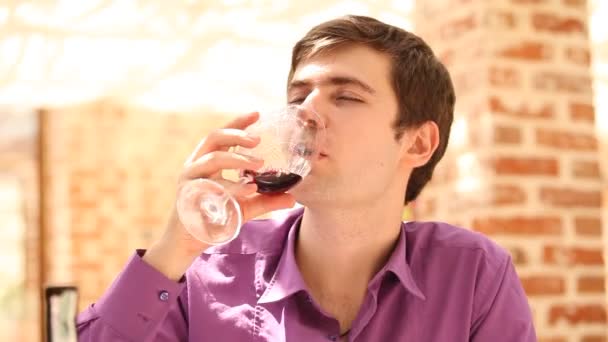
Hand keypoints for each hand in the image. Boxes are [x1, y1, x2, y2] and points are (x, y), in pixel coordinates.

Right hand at [143, 112, 295, 279]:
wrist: (187, 243)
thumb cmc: (214, 218)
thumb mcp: (244, 207)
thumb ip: (265, 200)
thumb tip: (292, 198)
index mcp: (206, 162)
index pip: (221, 136)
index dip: (237, 123)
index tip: (257, 114)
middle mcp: (196, 166)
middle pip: (213, 139)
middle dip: (236, 135)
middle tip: (259, 140)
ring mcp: (190, 180)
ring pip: (212, 160)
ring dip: (237, 159)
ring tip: (259, 163)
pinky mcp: (189, 196)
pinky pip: (210, 187)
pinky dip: (231, 187)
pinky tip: (249, 189)